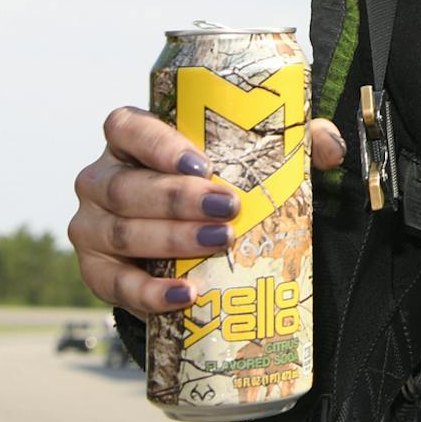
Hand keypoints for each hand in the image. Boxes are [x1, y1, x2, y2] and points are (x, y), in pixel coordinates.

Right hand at [68, 108, 346, 314]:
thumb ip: (293, 140)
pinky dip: (148, 293)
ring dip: (170, 240)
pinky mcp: (96, 272)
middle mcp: (101, 179)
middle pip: (126, 187)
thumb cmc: (217, 181)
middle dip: (177, 199)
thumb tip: (329, 148)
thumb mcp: (253, 154)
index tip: (201, 162)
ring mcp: (91, 227)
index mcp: (130, 140)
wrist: (190, 237)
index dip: (157, 144)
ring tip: (218, 244)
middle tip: (228, 209)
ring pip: (119, 232)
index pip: (127, 128)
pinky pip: (113, 285)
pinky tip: (186, 294)